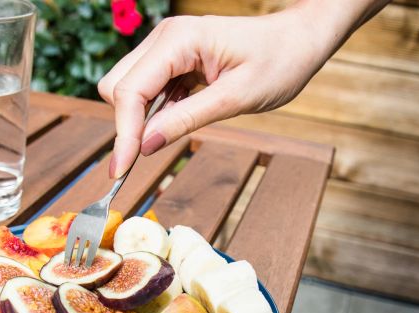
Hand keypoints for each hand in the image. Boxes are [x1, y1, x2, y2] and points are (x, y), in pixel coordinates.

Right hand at [98, 0, 388, 177]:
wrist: (300, 40)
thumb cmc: (279, 62)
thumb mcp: (236, 99)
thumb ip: (187, 119)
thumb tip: (146, 145)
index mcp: (179, 40)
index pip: (130, 90)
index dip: (123, 133)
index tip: (121, 170)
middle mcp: (165, 37)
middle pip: (119, 87)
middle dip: (127, 124)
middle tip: (146, 157)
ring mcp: (167, 46)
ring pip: (128, 88)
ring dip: (139, 118)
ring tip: (171, 134)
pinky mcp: (174, 58)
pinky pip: (148, 88)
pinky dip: (154, 110)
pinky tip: (176, 120)